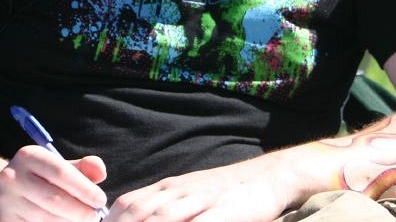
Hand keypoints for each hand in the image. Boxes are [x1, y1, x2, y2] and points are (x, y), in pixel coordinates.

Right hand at [0, 145, 107, 220]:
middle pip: (53, 199)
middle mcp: (12, 177)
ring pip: (45, 218)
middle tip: (95, 217)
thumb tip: (100, 173)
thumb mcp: (61, 166)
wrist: (4, 194)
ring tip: (82, 221)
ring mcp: (5, 202)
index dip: (84, 188)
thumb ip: (84, 168)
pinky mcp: (4, 221)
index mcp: (28, 156)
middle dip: (79, 210)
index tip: (101, 201)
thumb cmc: (43, 179)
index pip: (61, 173)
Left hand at [105, 156, 290, 221]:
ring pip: (162, 218)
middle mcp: (179, 192)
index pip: (129, 203)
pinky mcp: (222, 213)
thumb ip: (164, 207)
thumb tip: (135, 217)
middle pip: (139, 212)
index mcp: (169, 188)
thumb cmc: (224, 194)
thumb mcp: (189, 195)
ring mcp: (200, 201)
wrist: (266, 178)